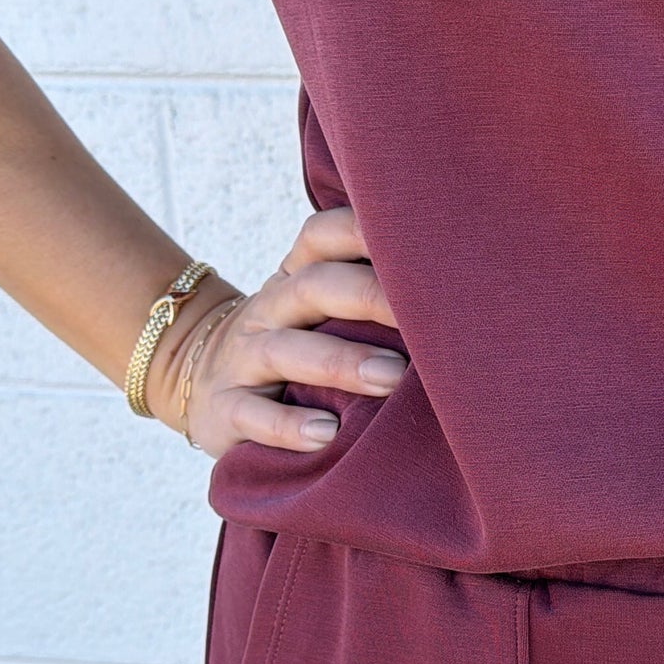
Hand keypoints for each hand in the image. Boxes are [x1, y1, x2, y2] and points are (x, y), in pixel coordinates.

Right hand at [148, 204, 407, 458]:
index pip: (322, 235)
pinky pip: (251, 414)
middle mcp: (270, 309)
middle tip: (425, 320)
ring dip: (340, 362)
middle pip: (314, 287)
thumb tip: (467, 290)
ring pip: (285, 351)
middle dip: (369, 296)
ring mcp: (242, 357)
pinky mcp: (224, 409)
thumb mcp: (318, 312)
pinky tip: (326, 434)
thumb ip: (370, 294)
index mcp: (296, 277)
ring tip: (390, 378)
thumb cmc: (294, 345)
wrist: (195, 378)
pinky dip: (287, 424)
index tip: (422, 238)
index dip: (364, 230)